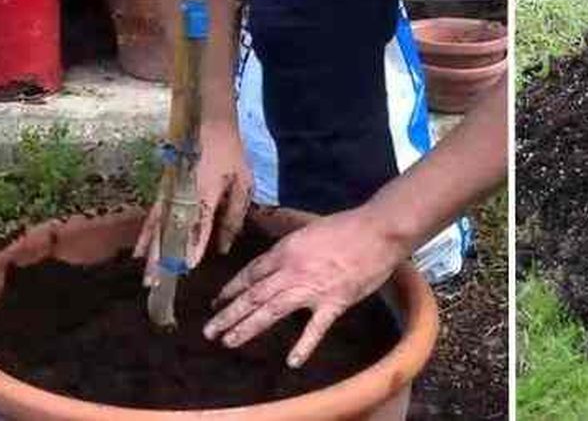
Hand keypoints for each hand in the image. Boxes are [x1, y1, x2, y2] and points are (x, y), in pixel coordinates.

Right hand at [134, 118, 252, 277]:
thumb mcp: (243, 180)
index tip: (188, 268)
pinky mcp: (162, 191)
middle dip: (165, 261)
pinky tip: (137, 255)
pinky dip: (144, 237)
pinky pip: (151, 218)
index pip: (199, 224)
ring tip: (146, 281)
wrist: (206, 122)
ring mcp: (169, 194)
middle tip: (159, 288)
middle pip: (172, 232)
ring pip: (158, 229)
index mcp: (207, 193)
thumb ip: (235, 214)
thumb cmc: (229, 152)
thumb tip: (226, 246)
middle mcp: (184, 196)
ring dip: (151, 255)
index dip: (194, 245)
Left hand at [204, 204, 404, 368]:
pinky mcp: (334, 302)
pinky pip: (316, 328)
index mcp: (287, 249)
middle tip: (209, 330)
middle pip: (254, 294)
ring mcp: (312, 288)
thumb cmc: (346, 226)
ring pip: (272, 311)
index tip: (217, 302)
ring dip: (248, 327)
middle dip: (229, 313)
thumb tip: (275, 259)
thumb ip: (290, 246)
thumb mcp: (309, 229)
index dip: (232, 288)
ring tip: (229, 341)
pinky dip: (304, 345)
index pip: (252, 272)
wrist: (377, 230)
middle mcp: (293, 270)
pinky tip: (293, 361)